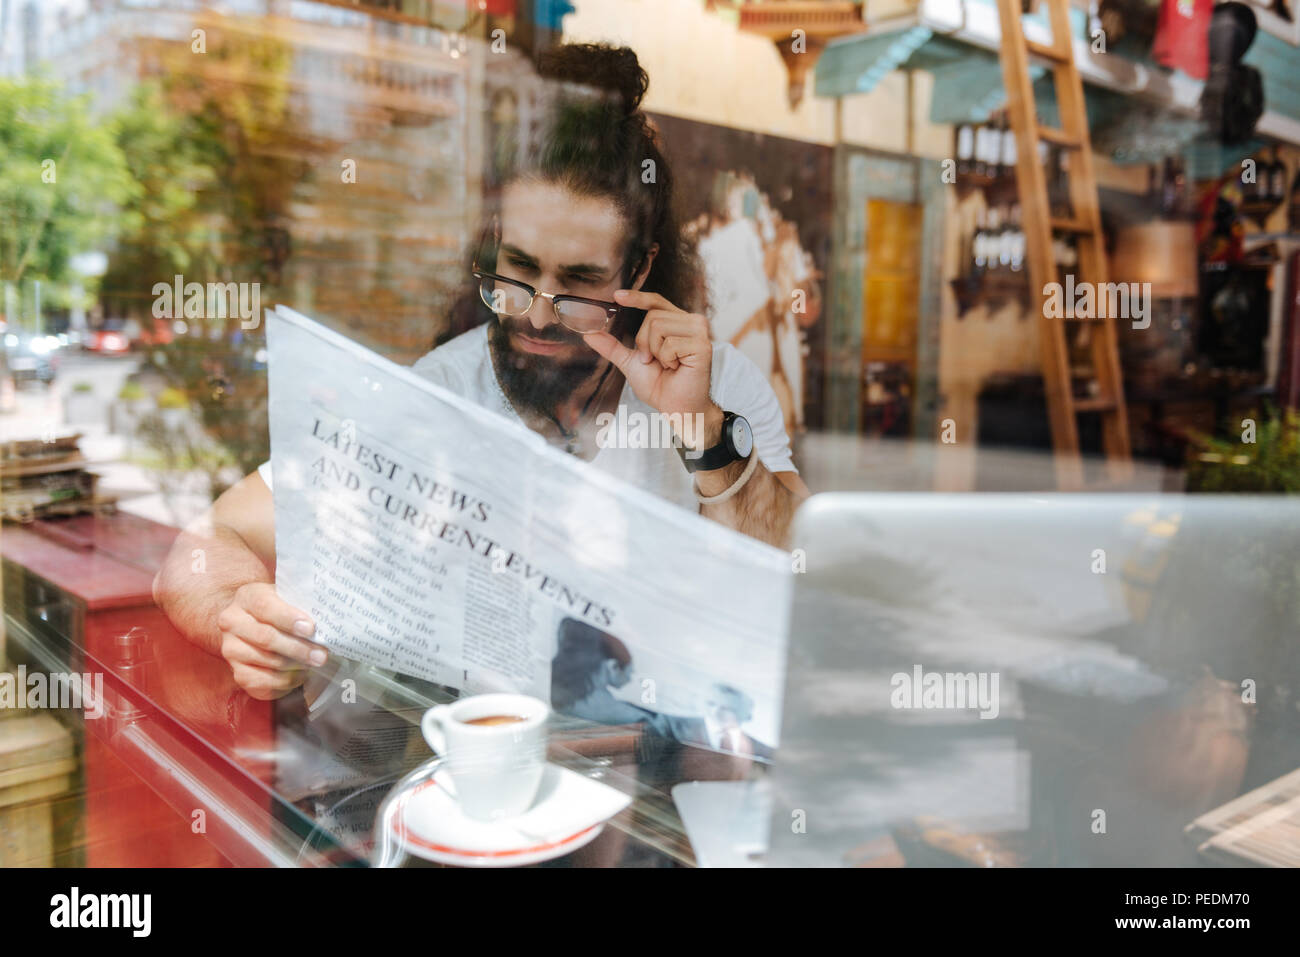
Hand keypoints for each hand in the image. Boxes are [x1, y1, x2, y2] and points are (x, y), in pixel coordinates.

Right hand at [215, 582, 326, 699]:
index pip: (265, 607)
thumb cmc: (282, 611)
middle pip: (266, 638)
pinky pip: (263, 683)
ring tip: (315, 663)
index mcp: (247, 597)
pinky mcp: (237, 673)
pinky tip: (300, 675)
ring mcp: (231, 649)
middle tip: (321, 655)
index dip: (288, 618)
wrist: (260, 626)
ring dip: (295, 665)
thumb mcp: (288, 599)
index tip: (310, 628)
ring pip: (267, 661)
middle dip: (298, 648)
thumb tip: (326, 622)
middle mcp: (232, 622)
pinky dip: (285, 682)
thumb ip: (302, 606)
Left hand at [583, 290, 719, 446]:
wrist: (677, 408)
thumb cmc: (661, 387)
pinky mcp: (702, 345)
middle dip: (644, 342)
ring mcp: (698, 331)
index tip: (616, 296)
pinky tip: (677, 368)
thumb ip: (613, 346)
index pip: (655, 302)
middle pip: (652, 316)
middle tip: (653, 361)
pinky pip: (670, 343)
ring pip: (659, 326)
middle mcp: (690, 322)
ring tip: (668, 365)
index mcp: (675, 323)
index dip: (637, 297)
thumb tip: (588, 333)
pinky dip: (666, 360)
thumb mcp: (631, 362)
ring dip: (655, 352)